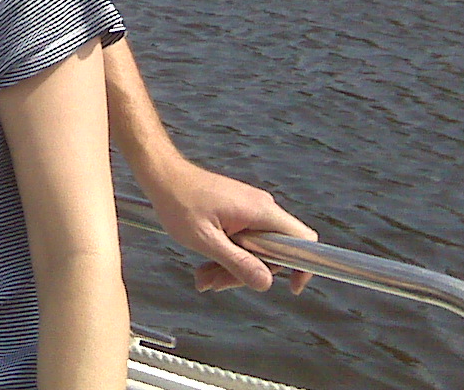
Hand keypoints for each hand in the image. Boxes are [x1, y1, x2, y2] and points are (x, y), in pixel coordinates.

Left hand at [143, 158, 316, 293]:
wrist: (161, 175)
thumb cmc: (178, 201)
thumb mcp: (206, 239)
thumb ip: (238, 262)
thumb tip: (266, 283)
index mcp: (260, 211)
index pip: (302, 240)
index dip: (302, 266)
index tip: (291, 287)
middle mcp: (260, 208)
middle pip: (272, 253)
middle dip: (246, 273)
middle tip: (216, 283)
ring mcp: (248, 210)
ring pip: (253, 250)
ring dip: (230, 267)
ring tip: (203, 277)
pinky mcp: (236, 212)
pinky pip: (241, 240)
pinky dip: (224, 255)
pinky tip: (204, 265)